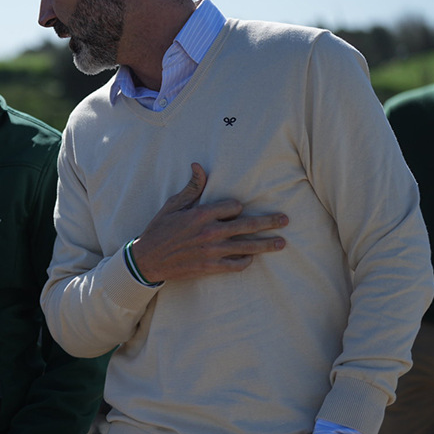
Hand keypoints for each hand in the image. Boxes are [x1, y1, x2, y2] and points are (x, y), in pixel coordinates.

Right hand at [130, 163, 287, 282]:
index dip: (237, 207)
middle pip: (247, 225)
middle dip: (269, 222)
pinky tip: (251, 258)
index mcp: (201, 214)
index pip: (233, 207)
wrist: (148, 260)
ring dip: (266, 245)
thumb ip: (191, 188)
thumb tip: (199, 166)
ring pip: (247, 247)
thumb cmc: (159, 230)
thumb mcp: (172, 205)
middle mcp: (210, 232)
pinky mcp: (210, 267)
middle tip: (285, 220)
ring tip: (281, 243)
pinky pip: (235, 265)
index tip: (237, 209)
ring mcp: (212, 251)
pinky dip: (245, 261)